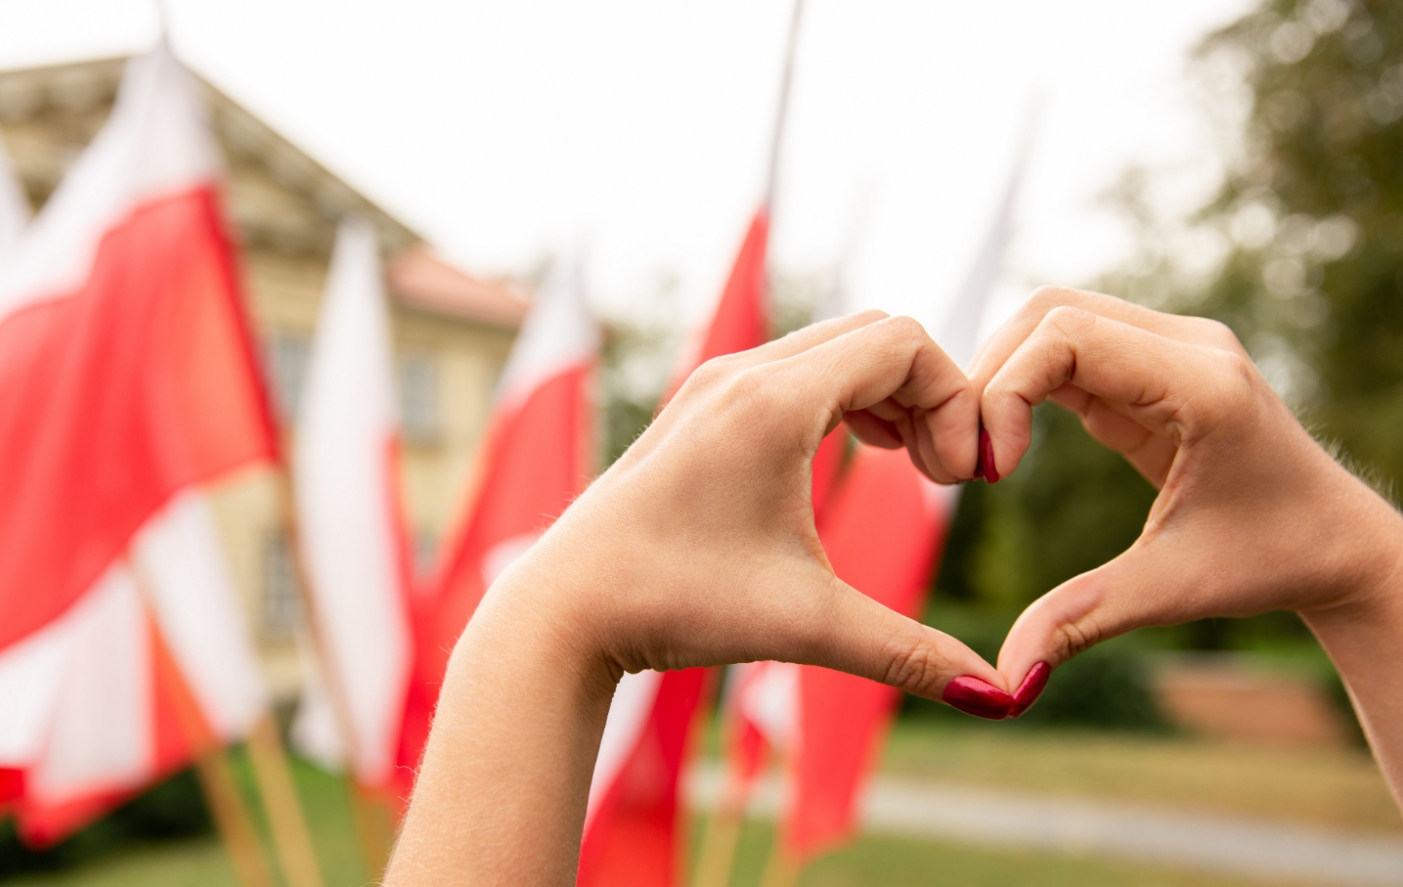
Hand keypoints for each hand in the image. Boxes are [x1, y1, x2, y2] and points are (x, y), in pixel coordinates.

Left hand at [389, 313, 1012, 885]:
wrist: (565, 610)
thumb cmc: (677, 606)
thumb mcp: (808, 626)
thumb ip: (912, 655)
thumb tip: (1006, 699)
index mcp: (773, 401)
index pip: (904, 342)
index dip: (957, 400)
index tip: (962, 482)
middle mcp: (742, 372)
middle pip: (875, 334)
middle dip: (929, 394)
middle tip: (943, 475)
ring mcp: (715, 382)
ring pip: (834, 347)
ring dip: (887, 393)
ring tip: (908, 466)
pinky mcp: (700, 405)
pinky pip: (796, 368)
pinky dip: (843, 396)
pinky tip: (855, 455)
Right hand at [968, 287, 1402, 697]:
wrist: (1337, 544)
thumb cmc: (1271, 561)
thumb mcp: (1171, 591)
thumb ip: (1080, 620)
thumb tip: (1000, 681)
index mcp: (1201, 383)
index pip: (1066, 334)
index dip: (1005, 391)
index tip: (991, 472)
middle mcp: (1188, 344)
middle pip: (1048, 311)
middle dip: (988, 378)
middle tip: (967, 461)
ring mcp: (1172, 345)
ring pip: (1051, 319)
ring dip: (1001, 376)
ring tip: (982, 454)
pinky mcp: (1152, 363)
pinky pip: (1068, 347)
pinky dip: (1024, 384)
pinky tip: (1008, 444)